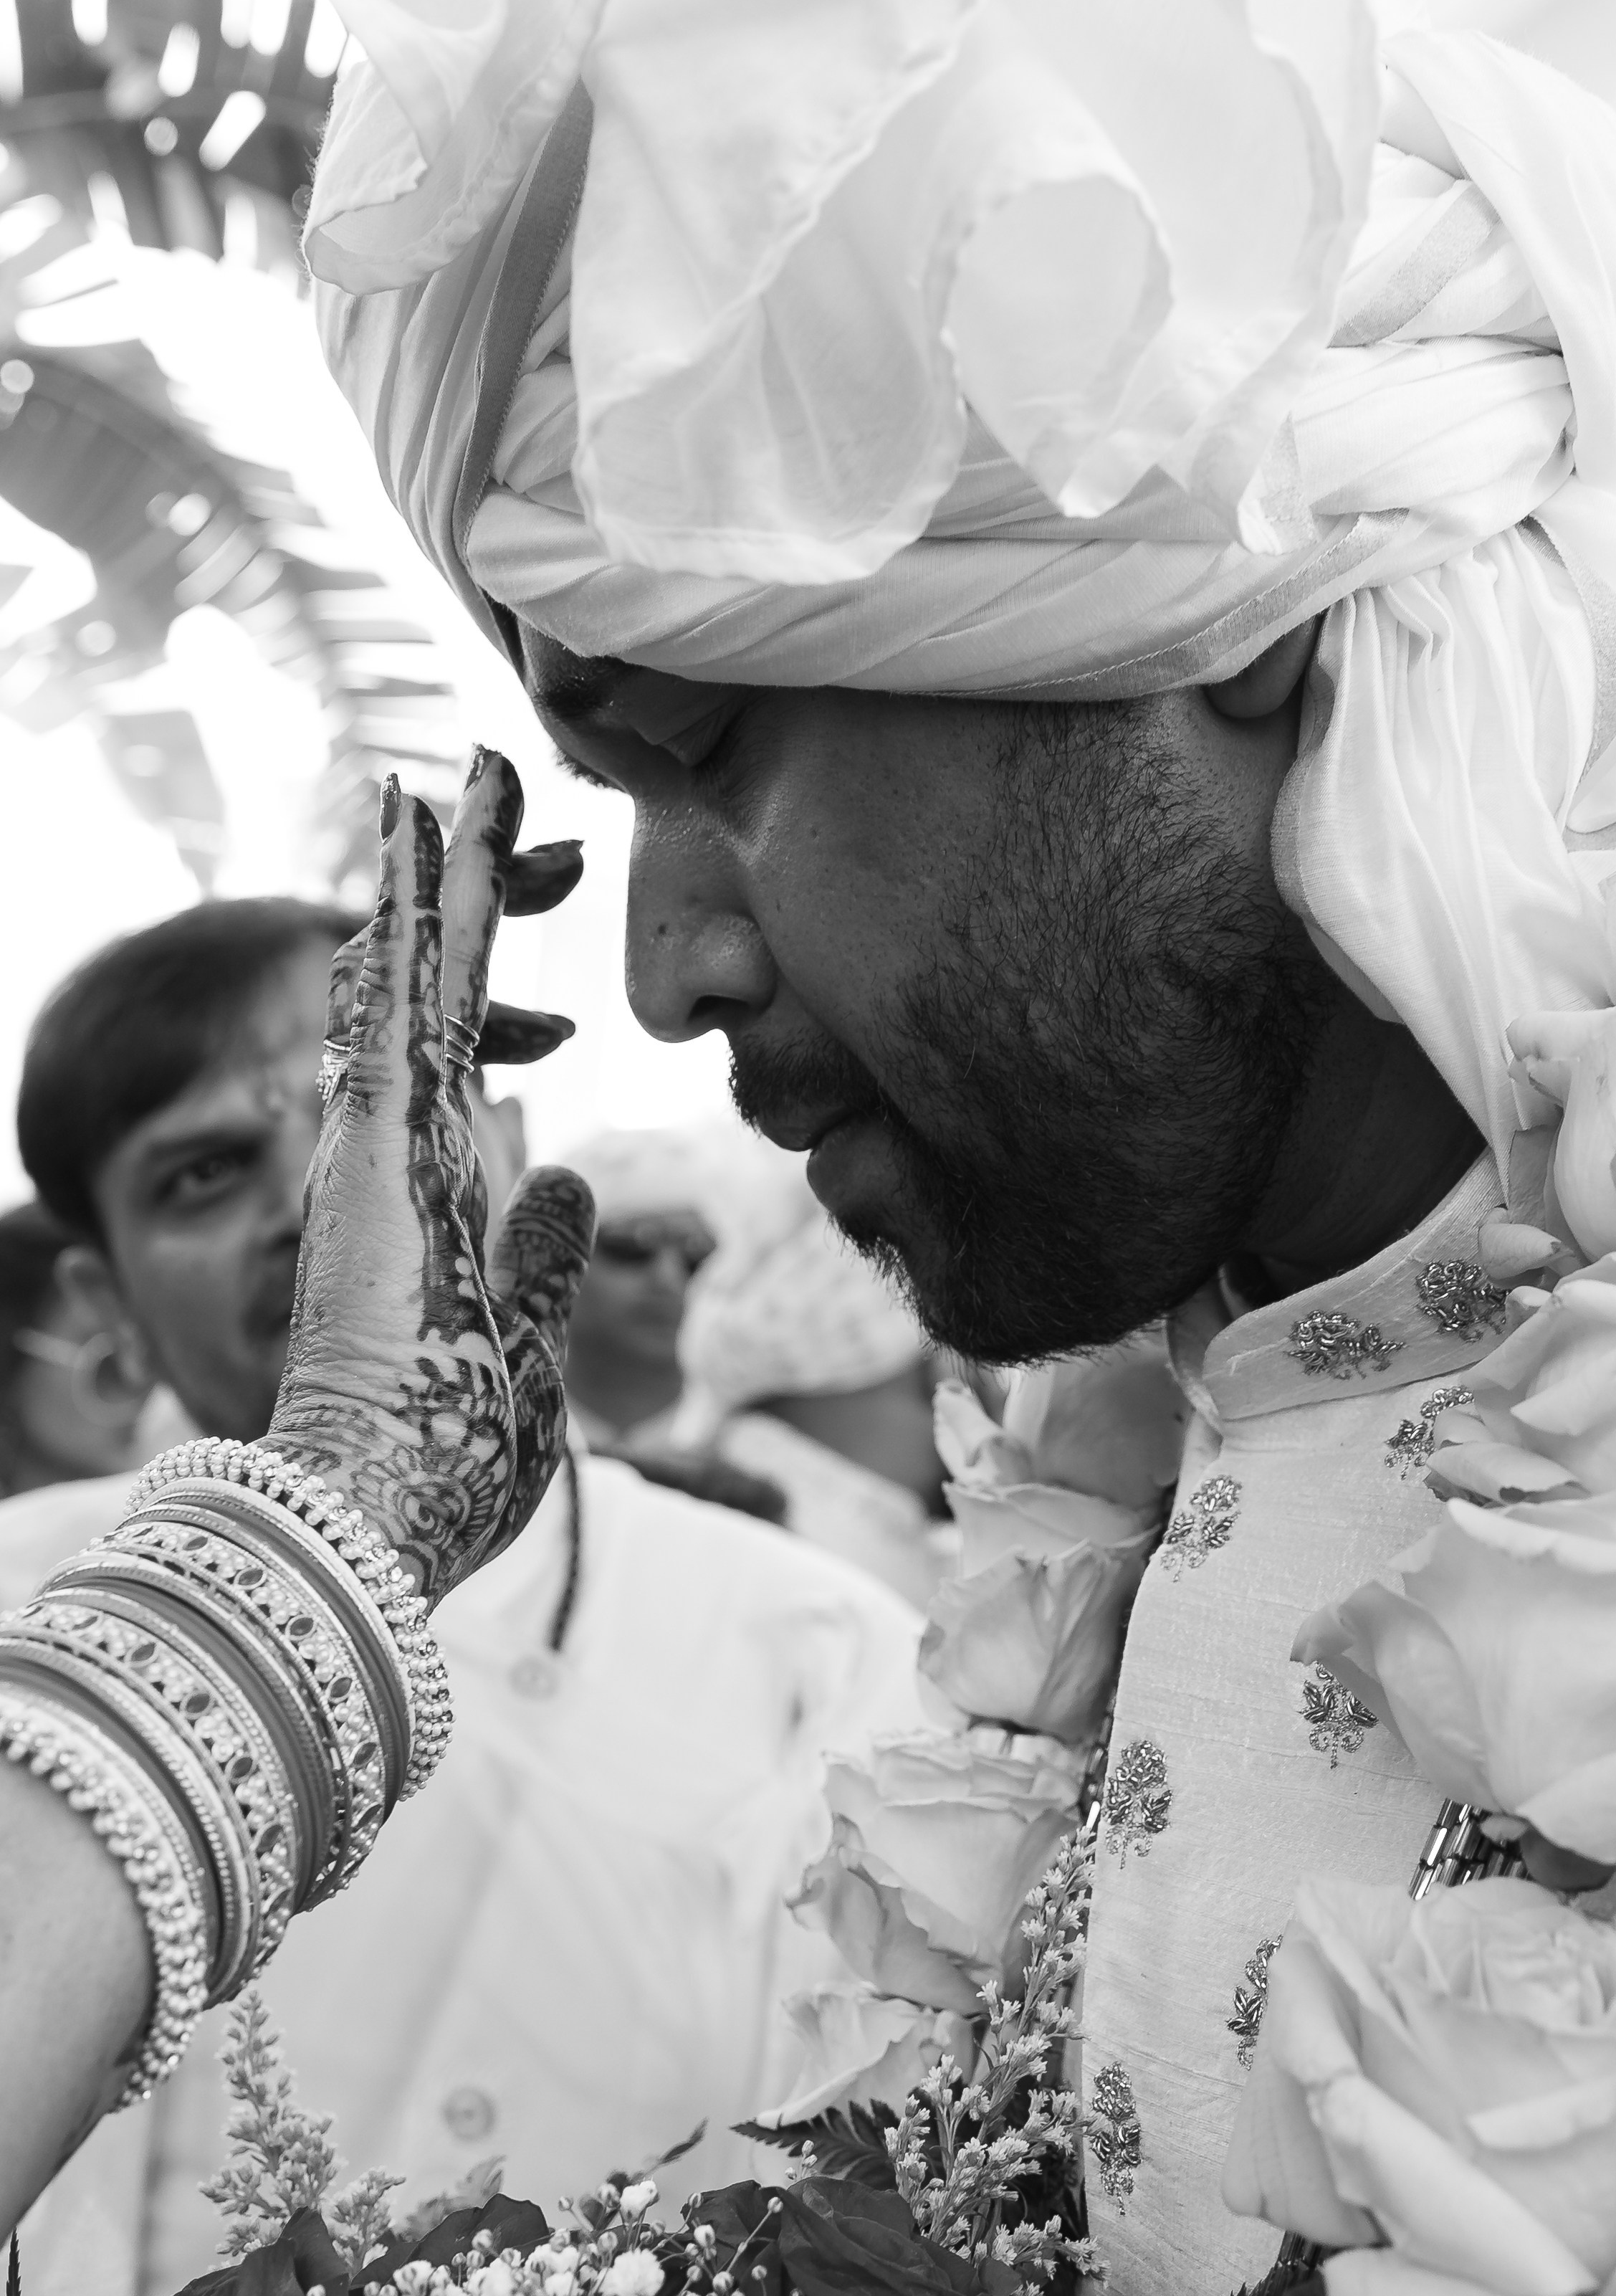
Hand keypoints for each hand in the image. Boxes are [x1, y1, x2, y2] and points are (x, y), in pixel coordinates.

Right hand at [266, 750, 595, 1602]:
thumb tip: (564, 1172)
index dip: (487, 980)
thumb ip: (538, 1255)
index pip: (469, 1056)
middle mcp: (403, 1151)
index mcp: (440, 1194)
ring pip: (419, 973)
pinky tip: (420, 829)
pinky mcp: (379, 1141)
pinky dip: (414, 914)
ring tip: (459, 776)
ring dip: (441, 875)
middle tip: (479, 781)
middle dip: (466, 889)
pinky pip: (402, 999)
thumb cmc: (444, 1456)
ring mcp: (385, 1140)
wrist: (371, 1519)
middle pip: (442, 990)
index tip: (499, 907)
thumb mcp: (526, 1340)